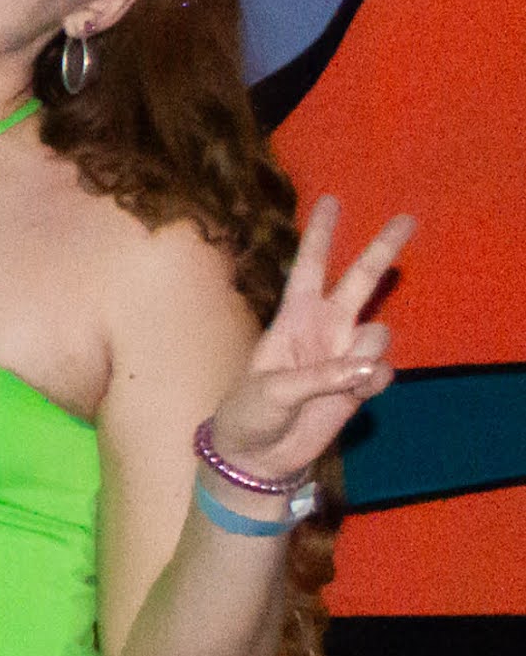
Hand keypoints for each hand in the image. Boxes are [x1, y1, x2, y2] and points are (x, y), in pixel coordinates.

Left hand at [205, 194, 408, 487]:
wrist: (258, 455)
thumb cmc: (248, 413)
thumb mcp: (271, 391)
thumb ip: (319, 377)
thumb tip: (366, 368)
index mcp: (291, 318)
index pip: (309, 267)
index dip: (320, 235)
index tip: (330, 200)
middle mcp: (322, 329)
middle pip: (359, 281)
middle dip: (381, 249)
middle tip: (407, 219)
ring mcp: (343, 354)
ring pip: (378, 331)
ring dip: (366, 349)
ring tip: (341, 376)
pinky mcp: (359, 383)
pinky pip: (381, 370)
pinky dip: (371, 380)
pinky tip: (354, 393)